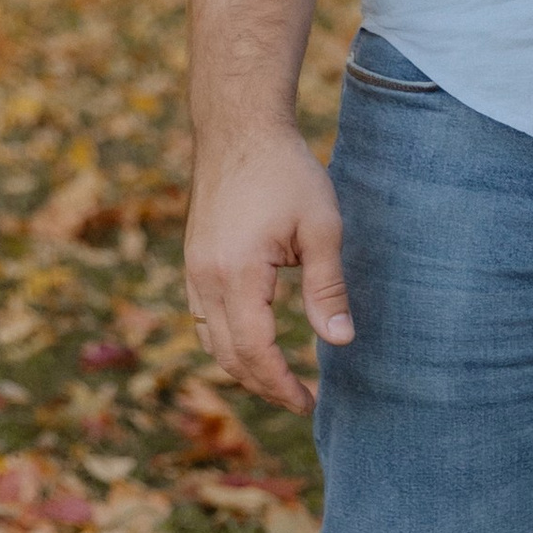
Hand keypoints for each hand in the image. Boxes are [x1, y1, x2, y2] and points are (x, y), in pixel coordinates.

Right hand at [185, 126, 354, 416]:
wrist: (238, 128)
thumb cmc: (286, 171)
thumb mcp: (321, 228)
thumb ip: (327, 287)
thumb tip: (340, 342)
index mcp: (236, 275)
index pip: (255, 353)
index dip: (282, 386)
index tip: (310, 403)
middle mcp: (204, 280)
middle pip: (228, 357)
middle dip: (264, 386)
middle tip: (302, 401)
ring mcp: (192, 271)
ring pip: (210, 342)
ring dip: (242, 368)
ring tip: (280, 381)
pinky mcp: (193, 261)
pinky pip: (202, 319)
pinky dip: (226, 342)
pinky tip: (253, 344)